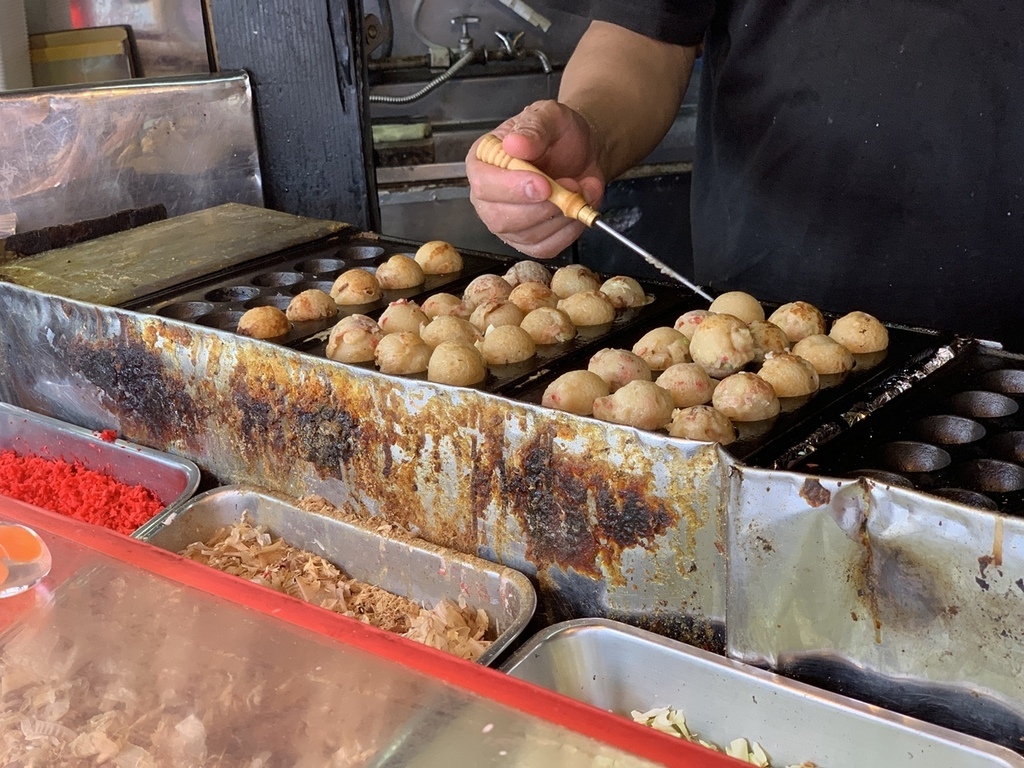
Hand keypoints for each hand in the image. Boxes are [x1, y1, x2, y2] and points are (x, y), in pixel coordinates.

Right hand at [467, 100, 605, 258]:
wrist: (581, 152)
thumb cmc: (558, 135)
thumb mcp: (549, 116)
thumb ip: (533, 127)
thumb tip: (516, 144)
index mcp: (482, 163)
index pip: (484, 185)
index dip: (512, 188)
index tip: (543, 184)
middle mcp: (488, 198)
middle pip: (501, 218)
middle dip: (541, 207)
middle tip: (571, 185)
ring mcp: (507, 224)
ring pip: (528, 235)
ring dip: (561, 215)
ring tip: (579, 188)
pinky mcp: (529, 241)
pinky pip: (546, 247)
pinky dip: (569, 230)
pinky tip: (577, 206)